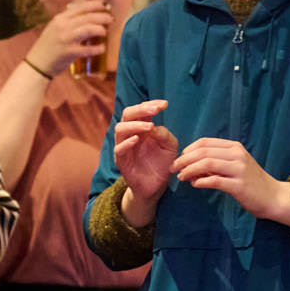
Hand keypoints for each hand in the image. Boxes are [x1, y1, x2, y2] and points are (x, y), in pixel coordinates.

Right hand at [29, 0, 111, 76]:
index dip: (95, 5)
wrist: (37, 63)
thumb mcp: (55, 28)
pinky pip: (88, 49)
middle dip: (102, 17)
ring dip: (100, 29)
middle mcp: (62, 26)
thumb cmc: (48, 46)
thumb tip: (88, 17)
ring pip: (89, 29)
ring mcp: (66, 39)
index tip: (104, 6)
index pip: (80, 8)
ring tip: (105, 32)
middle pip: (88, 17)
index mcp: (59, 18)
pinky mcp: (69, 53)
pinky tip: (102, 48)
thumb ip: (68, 22)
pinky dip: (98, 48)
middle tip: (110, 19)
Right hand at [113, 99, 177, 221]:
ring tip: (150, 126)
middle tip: (155, 110)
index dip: (151, 105)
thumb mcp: (170, 147)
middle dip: (140, 109)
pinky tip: (137, 139)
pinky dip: (126, 143)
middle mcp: (131, 134)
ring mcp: (124, 147)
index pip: (140, 110)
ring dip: (134, 125)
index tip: (164, 104)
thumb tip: (153, 127)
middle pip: (127, 114)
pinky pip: (119, 149)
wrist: (156, 186)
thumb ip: (164, 135)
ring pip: (120, 129)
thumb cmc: (162, 163)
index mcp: (142, 128)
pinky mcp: (122, 161)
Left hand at [172, 137, 289, 225]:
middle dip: (184, 160)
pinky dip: (201, 182)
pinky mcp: (239, 186)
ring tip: (181, 177)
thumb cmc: (251, 182)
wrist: (274, 197)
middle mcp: (237, 155)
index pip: (205, 142)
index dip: (188, 150)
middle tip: (174, 168)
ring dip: (189, 170)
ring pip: (206, 164)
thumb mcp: (235, 165)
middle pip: (203, 152)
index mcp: (234, 147)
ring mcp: (239, 170)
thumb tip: (191, 165)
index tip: (179, 159)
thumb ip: (216, 162)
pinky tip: (194, 185)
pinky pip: (214, 181)